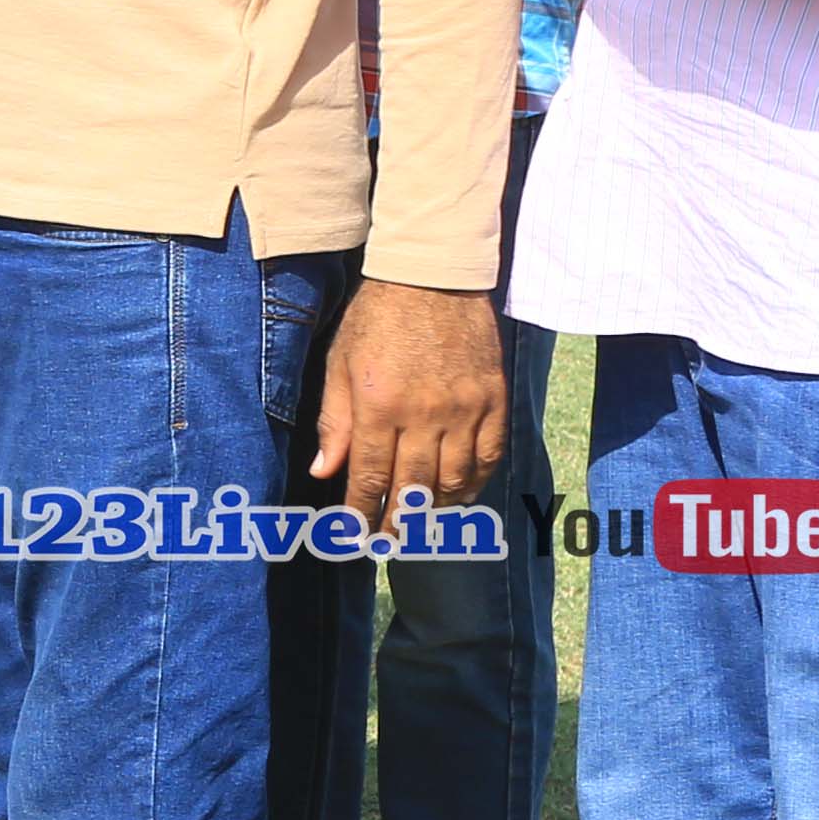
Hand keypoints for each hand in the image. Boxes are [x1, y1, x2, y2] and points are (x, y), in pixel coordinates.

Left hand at [310, 278, 506, 530]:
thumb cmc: (377, 318)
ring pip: (454, 479)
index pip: (369, 477)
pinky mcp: (494, 398)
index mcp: (379, 406)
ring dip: (436, 510)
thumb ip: (334, 421)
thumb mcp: (340, 365)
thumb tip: (324, 471)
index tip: (352, 537)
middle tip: (387, 543)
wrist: (433, 276)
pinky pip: (489, 455)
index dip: (361, 513)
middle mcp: (424, 413)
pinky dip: (475, 482)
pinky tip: (460, 495)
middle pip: (413, 487)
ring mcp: (465, 408)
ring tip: (420, 525)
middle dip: (397, 523)